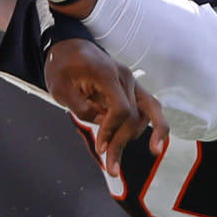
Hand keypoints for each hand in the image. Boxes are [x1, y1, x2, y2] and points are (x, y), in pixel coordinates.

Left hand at [48, 40, 168, 176]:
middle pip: (134, 117)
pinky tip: (156, 146)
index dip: (111, 131)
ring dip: (132, 140)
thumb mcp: (60, 88)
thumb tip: (101, 123)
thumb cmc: (62, 66)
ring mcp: (132, 84)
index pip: (121, 109)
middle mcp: (126, 78)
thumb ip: (81, 107)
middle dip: (121, 143)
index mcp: (107, 74)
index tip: (100, 147)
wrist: (70, 47)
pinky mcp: (133, 91)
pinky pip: (150, 110)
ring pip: (145, 116)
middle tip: (110, 168)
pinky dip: (155, 128)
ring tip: (116, 164)